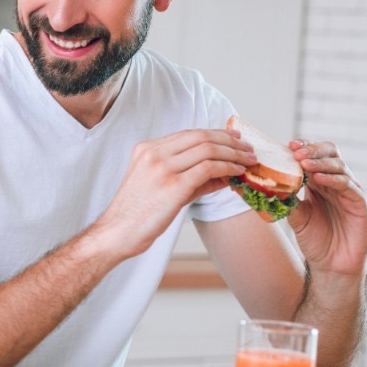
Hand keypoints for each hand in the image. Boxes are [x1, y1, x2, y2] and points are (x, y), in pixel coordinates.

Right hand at [97, 129, 257, 257]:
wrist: (118, 232)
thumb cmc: (137, 213)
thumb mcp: (159, 186)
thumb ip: (189, 176)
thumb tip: (221, 174)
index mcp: (146, 149)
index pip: (189, 134)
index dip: (216, 134)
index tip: (234, 138)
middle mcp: (154, 154)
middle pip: (201, 137)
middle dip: (230, 141)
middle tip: (247, 148)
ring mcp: (162, 168)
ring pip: (208, 149)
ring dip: (233, 154)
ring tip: (248, 160)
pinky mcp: (173, 185)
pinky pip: (209, 169)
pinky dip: (228, 168)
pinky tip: (237, 172)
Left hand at [286, 139, 366, 276]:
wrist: (331, 265)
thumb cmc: (314, 239)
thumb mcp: (295, 216)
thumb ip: (286, 198)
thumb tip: (264, 183)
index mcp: (319, 182)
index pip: (314, 156)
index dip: (303, 148)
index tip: (287, 146)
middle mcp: (336, 183)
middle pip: (329, 154)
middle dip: (312, 150)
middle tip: (295, 151)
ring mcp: (350, 191)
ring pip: (339, 167)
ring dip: (320, 163)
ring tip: (303, 163)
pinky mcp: (360, 204)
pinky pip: (349, 186)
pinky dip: (333, 180)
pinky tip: (318, 179)